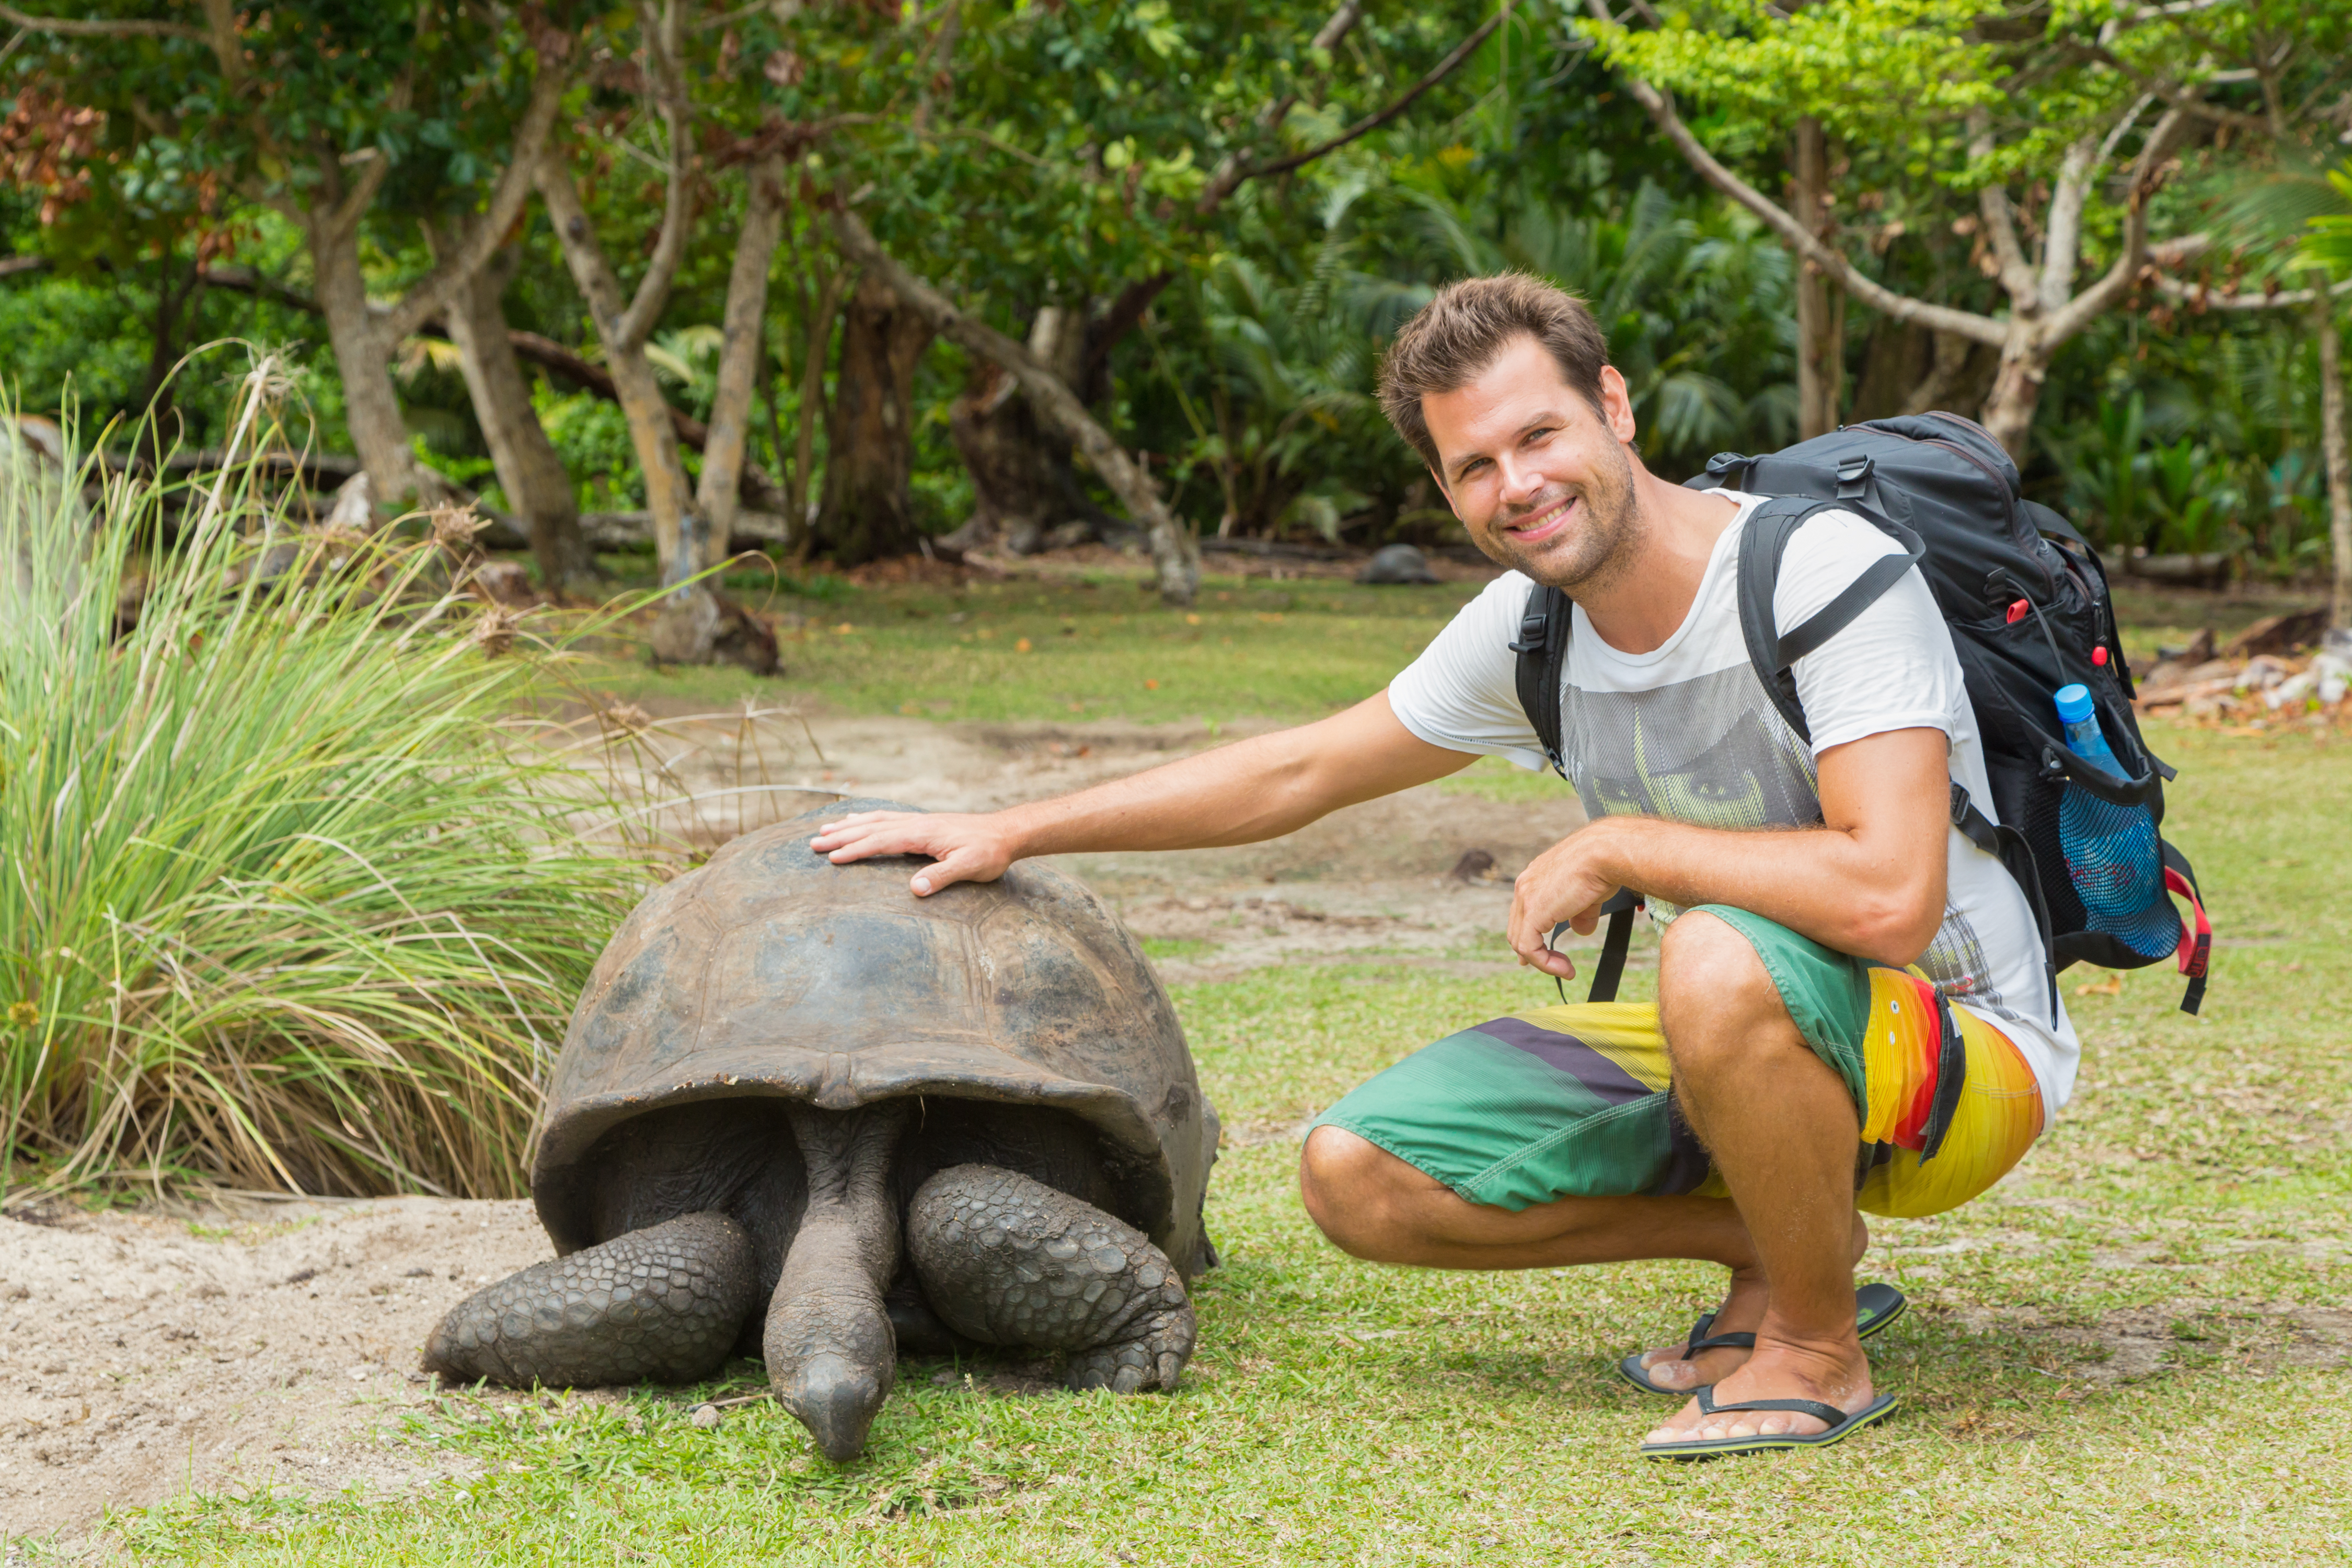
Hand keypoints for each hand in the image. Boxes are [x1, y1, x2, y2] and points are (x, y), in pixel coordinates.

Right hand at [808, 810, 1020, 895]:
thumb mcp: (971, 867)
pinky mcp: (923, 823)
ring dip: (849, 825)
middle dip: (841, 835)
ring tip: (825, 829)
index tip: (830, 858)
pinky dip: (868, 819)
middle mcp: (916, 823)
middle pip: (871, 828)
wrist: (1006, 833)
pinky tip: (858, 820)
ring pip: (876, 820)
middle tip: (813, 842)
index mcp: (923, 833)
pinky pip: (888, 818)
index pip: (881, 841)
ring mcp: (918, 821)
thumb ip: (942, 877)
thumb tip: (914, 889)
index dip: (855, 850)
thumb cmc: (989, 852)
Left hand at [1507, 822, 1633, 978]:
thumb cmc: (1603, 867)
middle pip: (1517, 928)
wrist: (1605, 854)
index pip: (1522, 912)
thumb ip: (1580, 914)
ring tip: (1567, 970)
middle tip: (1553, 966)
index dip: (1530, 935)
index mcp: (1534, 877)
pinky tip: (1566, 969)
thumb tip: (1581, 931)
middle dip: (1531, 952)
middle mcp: (1524, 885)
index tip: (1543, 954)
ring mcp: (1525, 898)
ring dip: (1543, 961)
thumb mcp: (1589, 895)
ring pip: (1521, 942)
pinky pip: (1529, 948)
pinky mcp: (1532, 912)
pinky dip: (1545, 963)